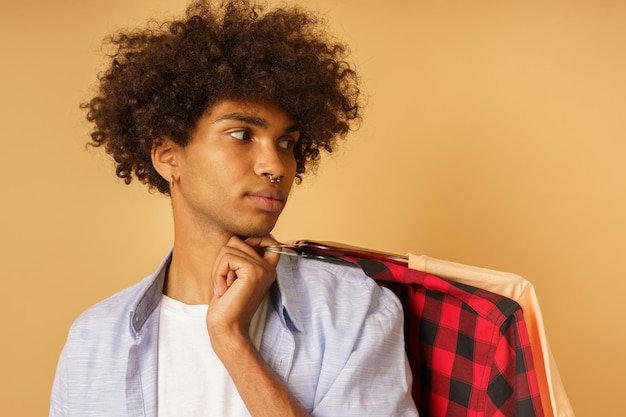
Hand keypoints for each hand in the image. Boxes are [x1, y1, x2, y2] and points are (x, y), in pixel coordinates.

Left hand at [207, 235, 279, 350]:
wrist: (227, 329)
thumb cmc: (227, 306)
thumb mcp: (234, 276)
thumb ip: (239, 258)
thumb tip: (235, 239)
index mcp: (266, 268)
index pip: (266, 238)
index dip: (249, 239)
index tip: (234, 260)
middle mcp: (268, 267)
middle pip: (238, 240)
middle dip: (223, 259)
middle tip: (224, 281)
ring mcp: (262, 268)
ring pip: (230, 247)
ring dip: (219, 267)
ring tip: (223, 286)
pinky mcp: (253, 271)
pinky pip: (227, 257)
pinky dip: (218, 273)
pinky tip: (222, 290)